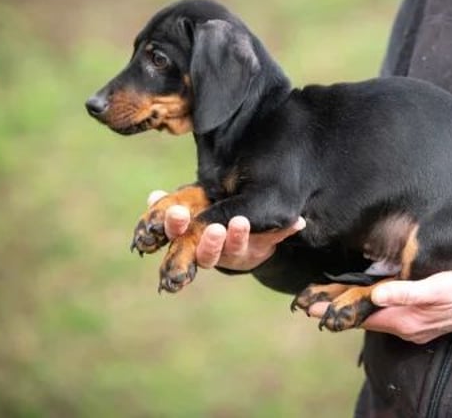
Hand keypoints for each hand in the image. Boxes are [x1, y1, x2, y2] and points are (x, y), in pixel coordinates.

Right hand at [147, 190, 305, 271]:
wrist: (239, 237)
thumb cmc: (205, 217)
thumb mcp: (188, 209)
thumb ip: (169, 205)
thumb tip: (153, 196)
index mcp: (192, 240)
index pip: (178, 237)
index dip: (175, 227)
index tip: (178, 213)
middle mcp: (214, 251)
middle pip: (207, 254)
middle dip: (209, 242)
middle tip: (214, 228)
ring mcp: (237, 252)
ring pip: (235, 250)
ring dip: (238, 236)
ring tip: (242, 221)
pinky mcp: (262, 247)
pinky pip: (274, 238)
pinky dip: (285, 230)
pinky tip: (297, 221)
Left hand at [307, 268, 451, 343]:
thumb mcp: (436, 287)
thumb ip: (407, 293)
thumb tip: (377, 295)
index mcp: (405, 320)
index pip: (361, 317)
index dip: (336, 312)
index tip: (311, 307)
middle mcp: (406, 327)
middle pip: (364, 319)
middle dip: (339, 311)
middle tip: (312, 302)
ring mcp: (413, 325)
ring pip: (375, 317)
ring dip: (353, 309)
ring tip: (332, 300)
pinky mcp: (420, 319)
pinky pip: (388, 315)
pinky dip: (371, 307)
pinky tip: (368, 299)